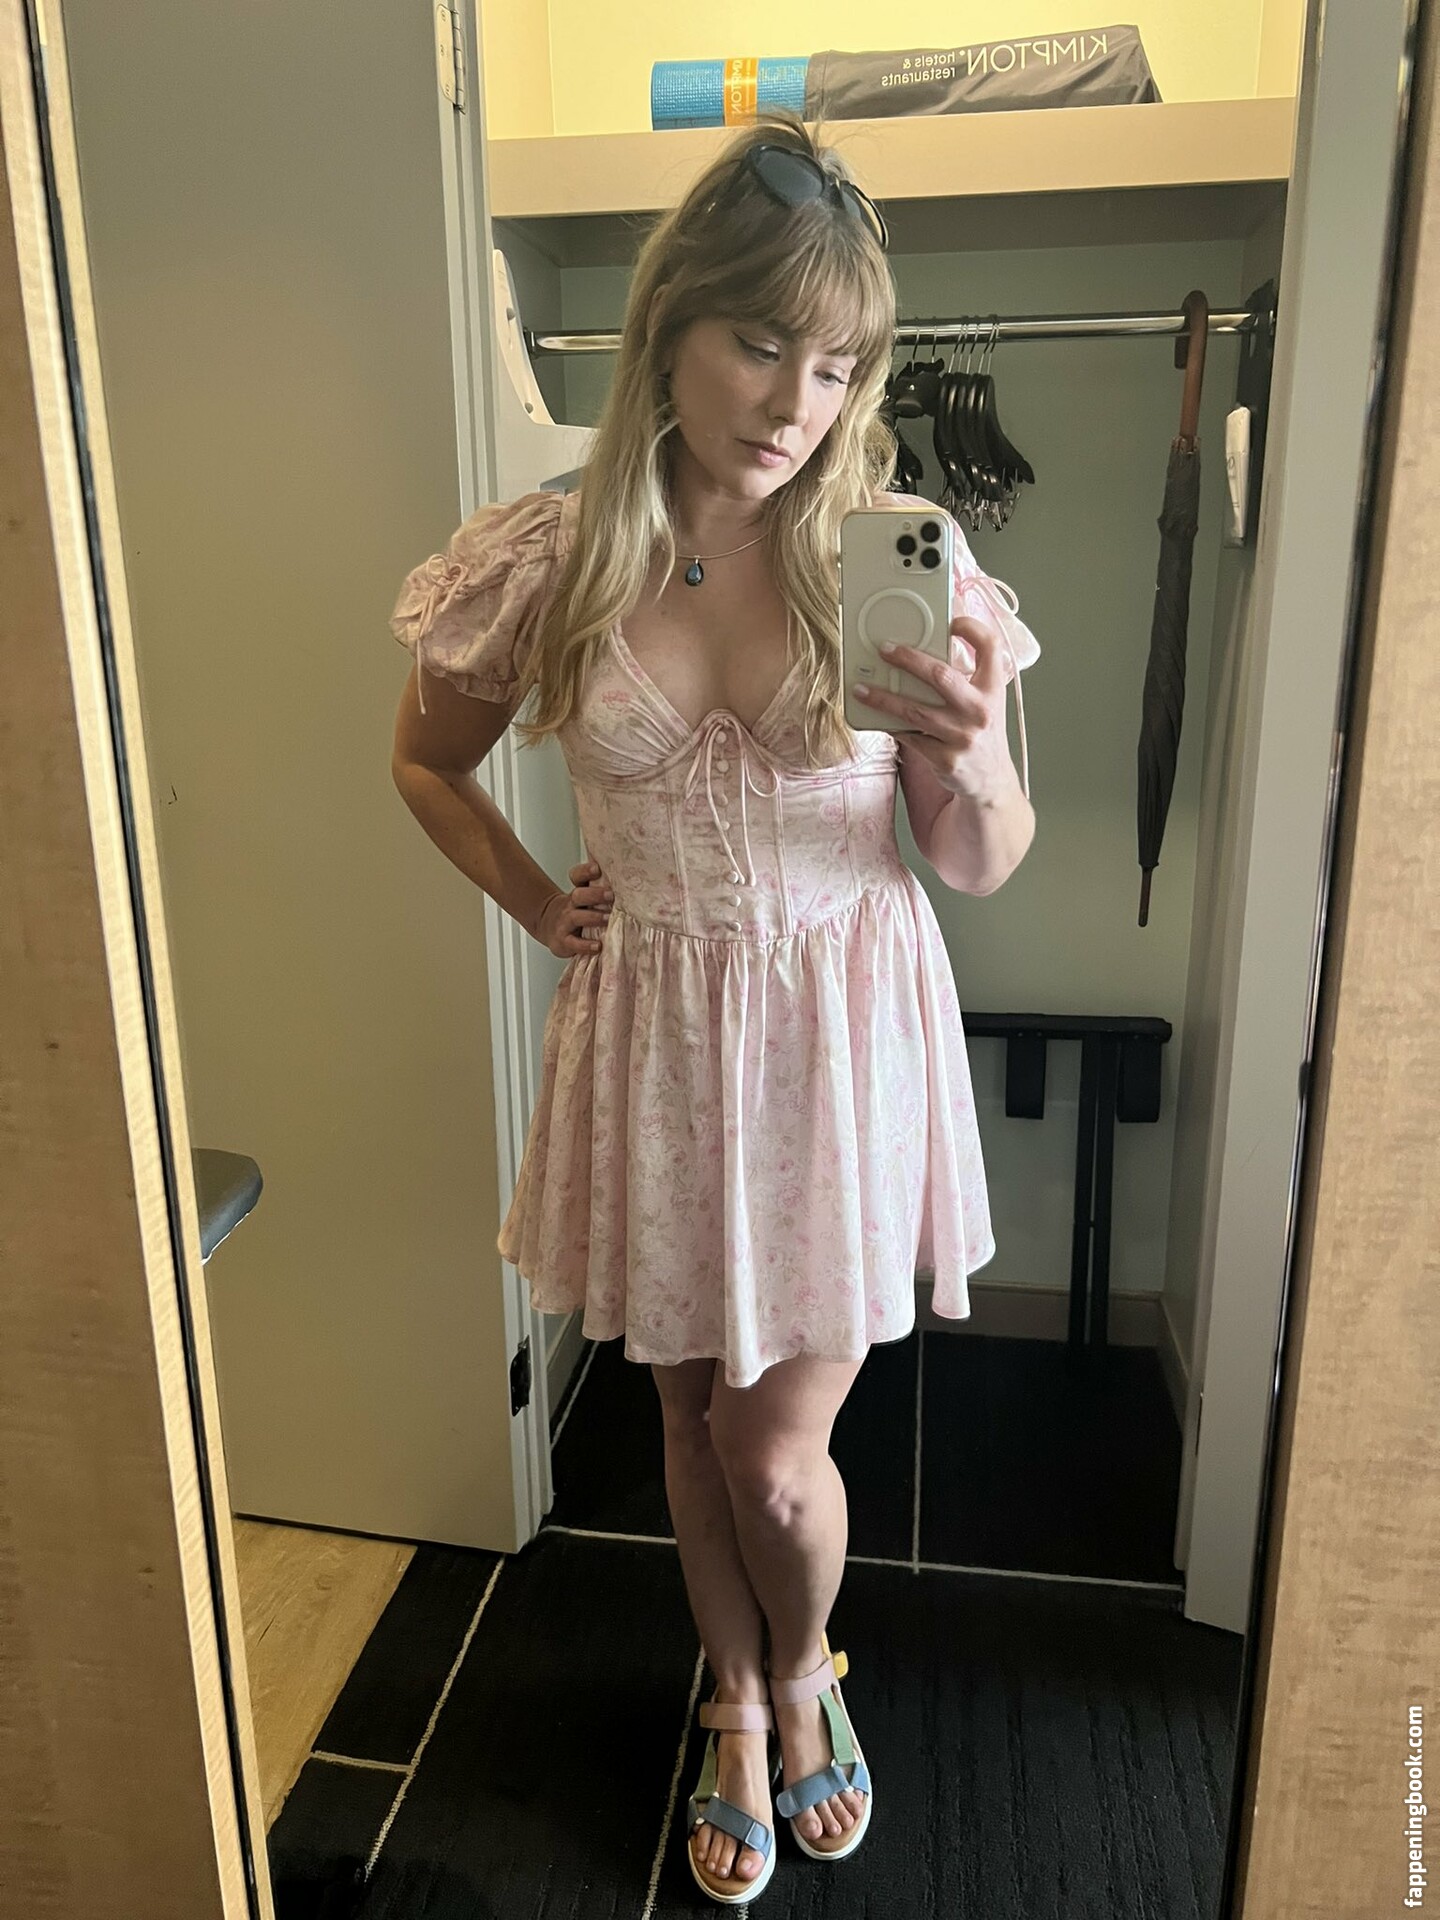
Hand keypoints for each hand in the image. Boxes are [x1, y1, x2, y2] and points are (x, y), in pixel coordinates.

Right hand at [534, 860, 612, 957]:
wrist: (550, 926)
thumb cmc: (577, 910)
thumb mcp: (585, 896)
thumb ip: (601, 887)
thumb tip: (626, 875)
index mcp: (578, 891)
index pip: (578, 876)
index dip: (586, 871)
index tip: (597, 868)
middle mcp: (571, 905)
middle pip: (579, 895)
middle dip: (595, 894)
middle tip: (611, 895)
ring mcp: (566, 923)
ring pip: (577, 917)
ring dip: (594, 918)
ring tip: (608, 919)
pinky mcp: (564, 942)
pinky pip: (574, 943)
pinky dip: (586, 945)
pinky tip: (598, 946)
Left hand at [853, 614, 1015, 801]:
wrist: (991, 781)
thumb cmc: (981, 733)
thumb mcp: (986, 701)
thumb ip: (966, 678)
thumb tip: (923, 653)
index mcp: (993, 690)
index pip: (990, 647)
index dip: (972, 628)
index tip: (951, 621)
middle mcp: (981, 711)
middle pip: (940, 674)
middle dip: (908, 659)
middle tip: (884, 649)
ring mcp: (962, 737)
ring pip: (914, 711)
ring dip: (883, 698)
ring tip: (861, 688)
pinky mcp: (945, 759)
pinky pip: (909, 737)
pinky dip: (890, 725)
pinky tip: (876, 717)